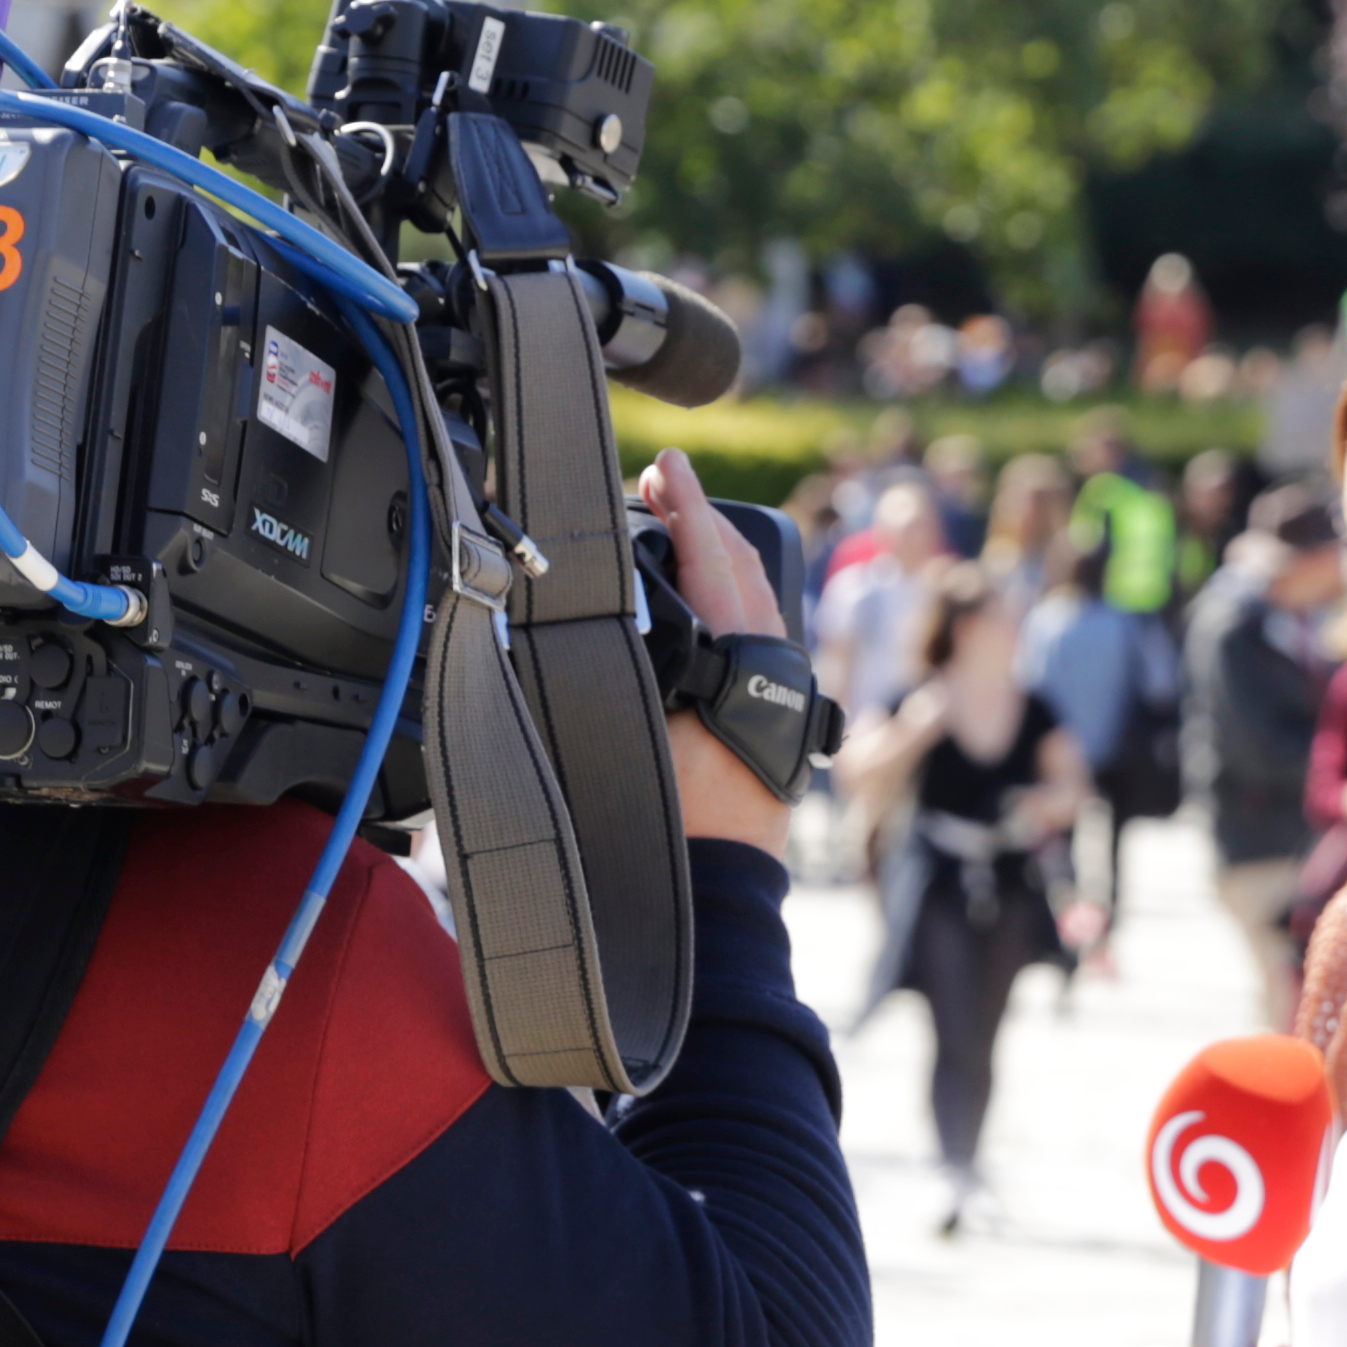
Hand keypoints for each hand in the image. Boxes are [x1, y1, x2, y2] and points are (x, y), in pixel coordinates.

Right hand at [637, 448, 791, 856]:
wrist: (725, 880)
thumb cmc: (675, 817)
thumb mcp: (630, 730)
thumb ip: (604, 667)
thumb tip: (556, 624)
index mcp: (739, 652)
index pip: (711, 553)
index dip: (684, 502)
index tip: (667, 465)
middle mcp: (775, 658)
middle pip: (743, 563)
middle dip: (702, 518)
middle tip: (661, 488)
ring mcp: (788, 681)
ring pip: (760, 595)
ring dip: (722, 556)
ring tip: (682, 532)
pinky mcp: (790, 706)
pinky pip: (767, 629)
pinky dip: (737, 597)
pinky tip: (712, 601)